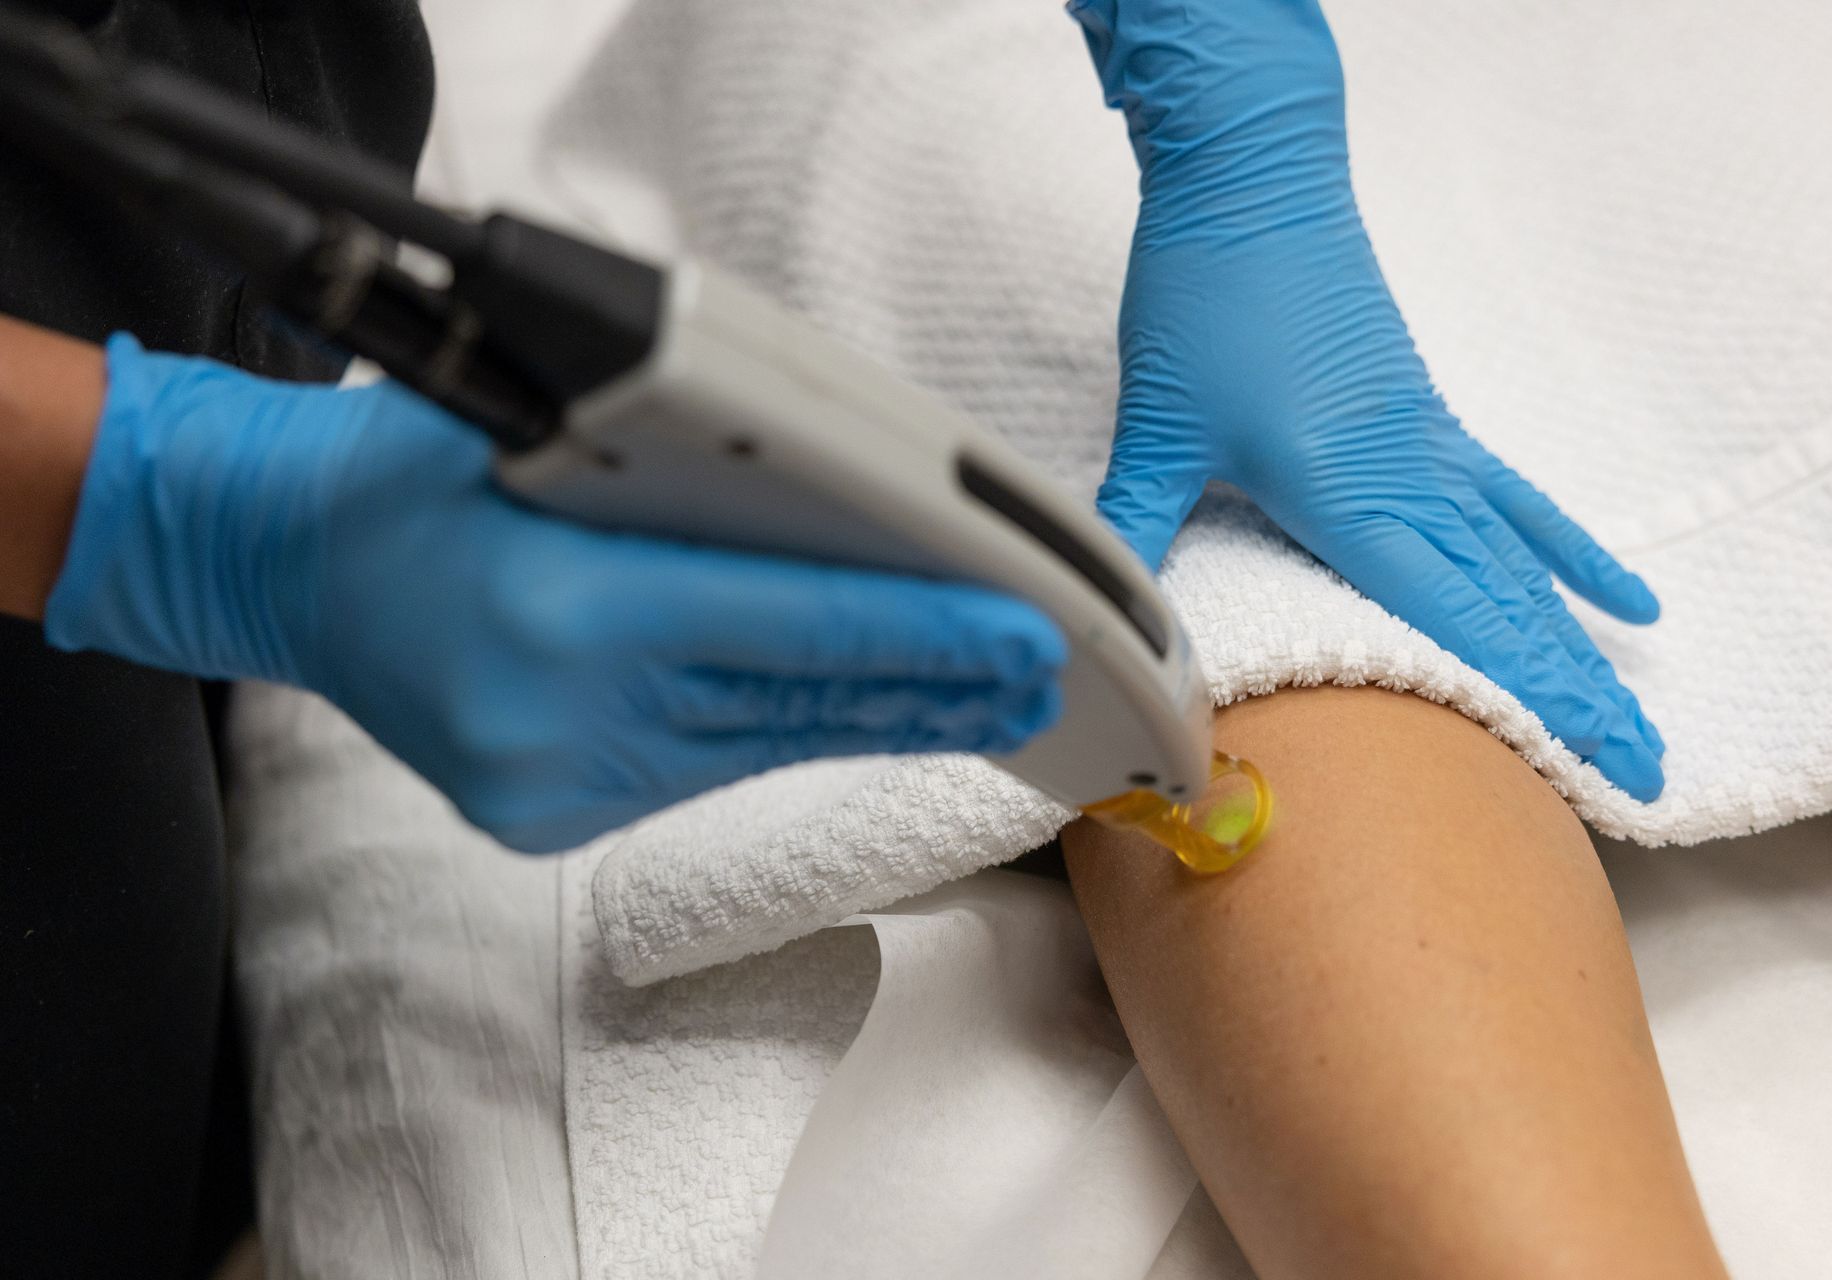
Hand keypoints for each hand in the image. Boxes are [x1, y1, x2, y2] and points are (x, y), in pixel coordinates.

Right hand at [44, 337, 1065, 850]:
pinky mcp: (548, 815)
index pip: (789, 630)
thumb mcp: (540, 418)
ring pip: (762, 746)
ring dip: (877, 719)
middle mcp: (563, 717)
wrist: (281, 564)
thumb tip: (836, 499)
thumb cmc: (406, 471)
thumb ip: (685, 468)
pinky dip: (785, 730)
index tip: (1025, 641)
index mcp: (565, 610)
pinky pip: (706, 768)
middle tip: (1039, 677)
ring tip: (980, 699)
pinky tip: (861, 710)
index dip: (920, 637)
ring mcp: (552, 782)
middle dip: (930, 691)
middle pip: (795, 704)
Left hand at [1070, 0, 1663, 799]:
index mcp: (1348, 493)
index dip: (1524, 695)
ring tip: (1638, 708)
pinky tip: (1621, 594)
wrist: (1254, 177)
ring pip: (1520, 565)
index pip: (1452, 618)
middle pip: (1508, 606)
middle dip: (1573, 696)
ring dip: (1577, 642)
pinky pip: (1514, 499)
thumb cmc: (1207, 292)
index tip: (1588, 757)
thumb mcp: (1158, 426)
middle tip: (1641, 771)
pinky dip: (1564, 550)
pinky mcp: (1425, 419)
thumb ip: (1131, 529)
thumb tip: (1099, 617)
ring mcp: (1427, 447)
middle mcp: (1407, 478)